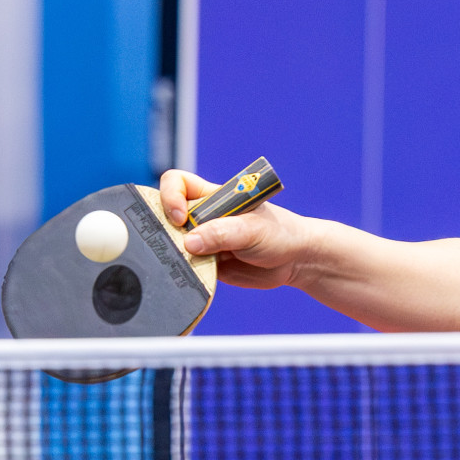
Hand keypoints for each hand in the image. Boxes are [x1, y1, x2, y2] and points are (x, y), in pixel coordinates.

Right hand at [157, 169, 318, 289]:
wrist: (295, 261)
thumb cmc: (280, 233)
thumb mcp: (253, 229)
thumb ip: (222, 233)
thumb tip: (189, 243)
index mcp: (213, 197)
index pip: (177, 183)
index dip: (171, 196)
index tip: (182, 217)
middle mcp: (202, 217)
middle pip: (165, 216)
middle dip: (164, 230)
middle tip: (180, 245)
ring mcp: (202, 241)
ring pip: (172, 245)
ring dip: (174, 255)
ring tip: (193, 263)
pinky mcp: (204, 263)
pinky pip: (184, 267)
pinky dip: (184, 273)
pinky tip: (195, 276)